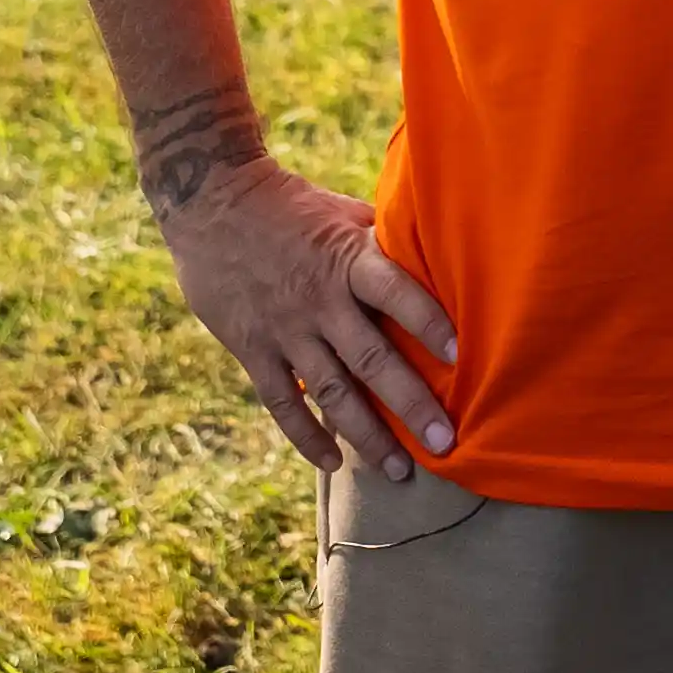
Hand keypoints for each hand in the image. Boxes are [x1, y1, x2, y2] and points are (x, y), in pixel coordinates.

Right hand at [160, 156, 460, 480]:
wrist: (211, 202)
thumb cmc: (293, 205)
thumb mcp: (343, 213)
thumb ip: (383, 244)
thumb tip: (439, 259)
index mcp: (346, 259)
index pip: (394, 291)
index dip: (426, 321)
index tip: (460, 355)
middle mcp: (318, 300)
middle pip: (370, 358)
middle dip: (409, 403)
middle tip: (445, 443)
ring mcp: (284, 329)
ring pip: (330, 393)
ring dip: (367, 435)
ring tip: (399, 470)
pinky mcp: (253, 349)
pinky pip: (282, 403)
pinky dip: (306, 436)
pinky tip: (332, 462)